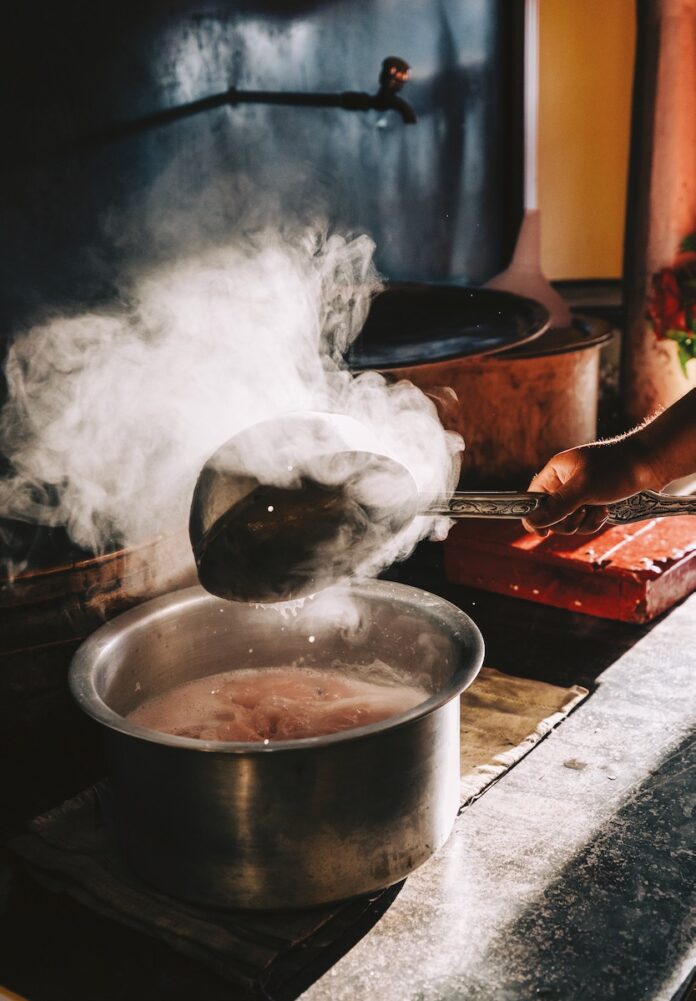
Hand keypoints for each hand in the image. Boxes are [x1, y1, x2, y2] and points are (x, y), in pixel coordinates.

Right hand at [522, 437, 659, 535]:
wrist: (649, 464)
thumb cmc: (615, 467)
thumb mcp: (584, 487)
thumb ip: (557, 506)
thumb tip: (531, 522)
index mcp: (555, 472)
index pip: (533, 498)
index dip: (534, 516)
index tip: (542, 533)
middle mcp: (564, 484)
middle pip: (550, 516)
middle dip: (566, 521)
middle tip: (580, 514)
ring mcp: (580, 496)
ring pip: (569, 522)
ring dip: (584, 522)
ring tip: (600, 510)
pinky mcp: (594, 505)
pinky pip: (585, 523)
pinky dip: (594, 521)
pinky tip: (606, 512)